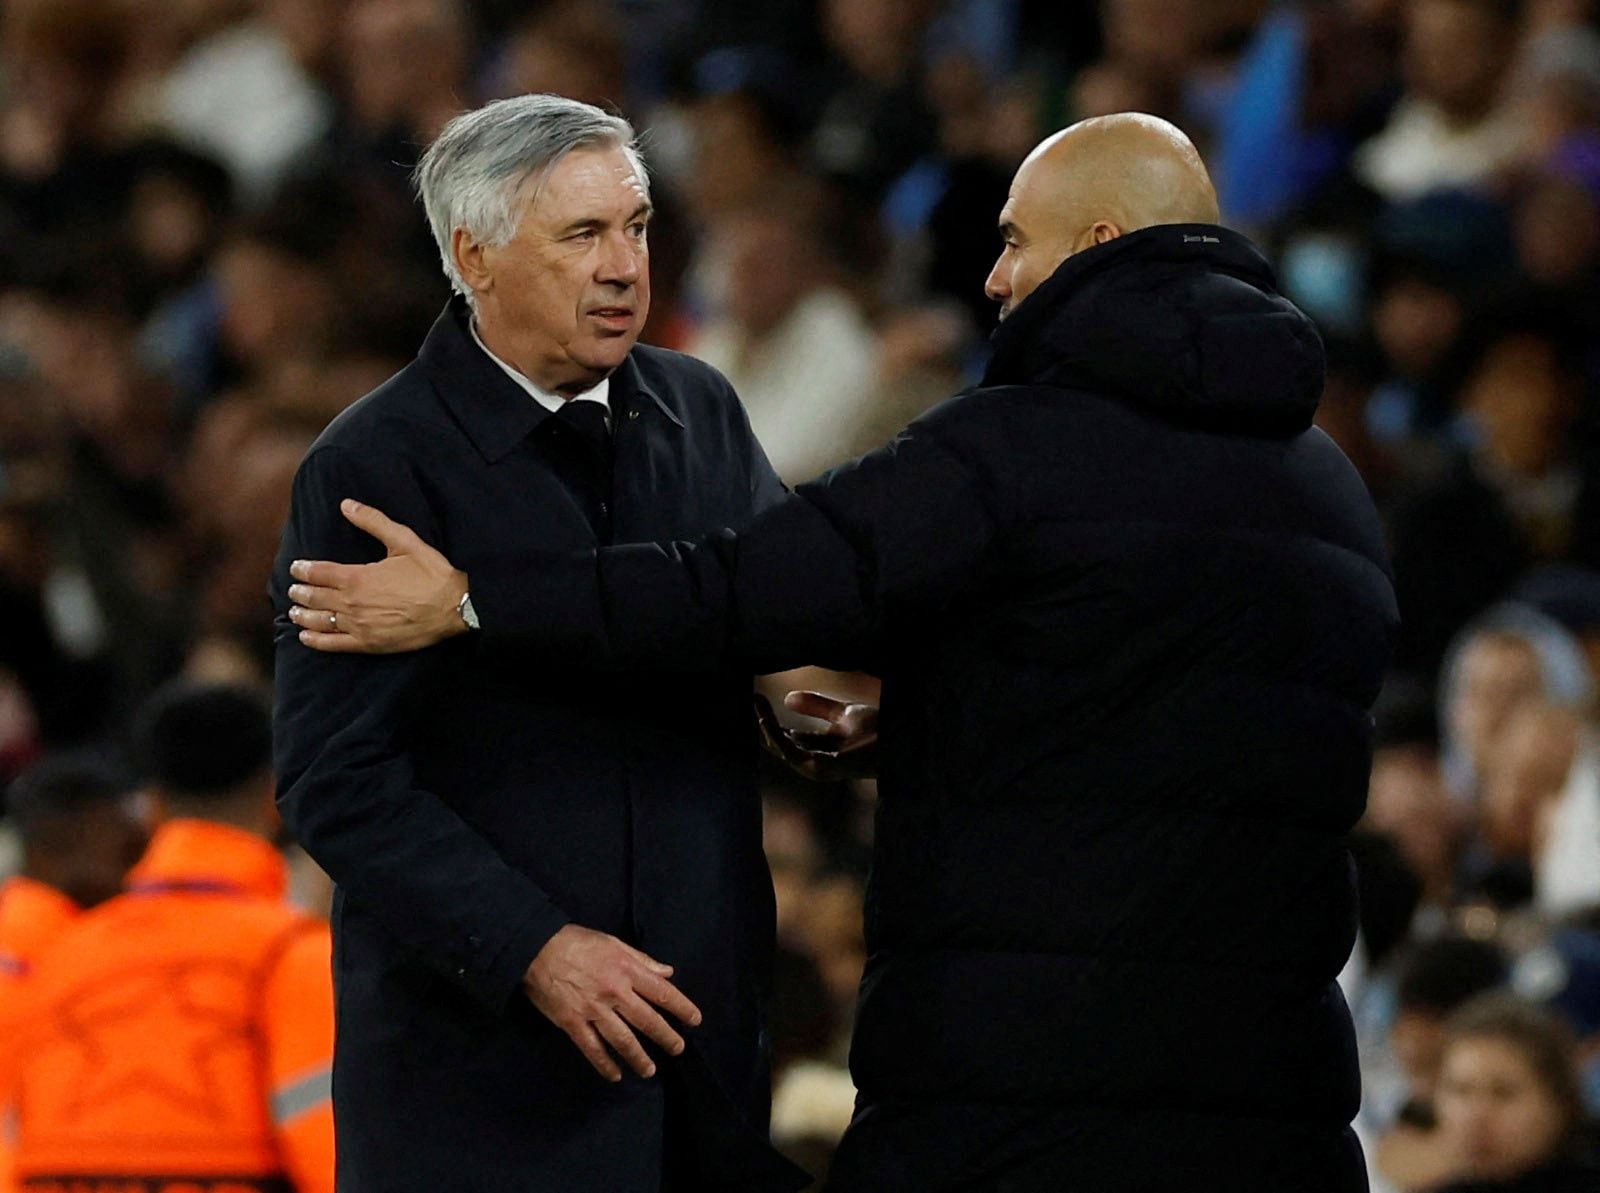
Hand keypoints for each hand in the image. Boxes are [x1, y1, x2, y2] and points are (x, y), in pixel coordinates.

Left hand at [288, 499, 468, 653]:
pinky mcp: (368, 644)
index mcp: (357, 576)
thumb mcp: (404, 541)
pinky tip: (305, 636)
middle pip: (315, 597)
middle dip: (300, 592)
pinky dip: (315, 640)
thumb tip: (346, 504)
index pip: (318, 572)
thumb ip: (373, 521)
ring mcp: (358, 626)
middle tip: (293, 590)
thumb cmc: (431, 573)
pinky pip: (333, 644)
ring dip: (302, 614)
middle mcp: (351, 602)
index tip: (296, 568)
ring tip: (294, 611)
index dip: (303, 569)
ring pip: (319, 620)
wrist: (454, 607)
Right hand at [523, 924, 702, 1082]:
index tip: (695, 1020)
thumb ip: (642, 960)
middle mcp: (615, 992)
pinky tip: (616, 1075)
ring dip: (639, 1058)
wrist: (536, 949)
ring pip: (623, 1041)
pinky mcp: (572, 1023)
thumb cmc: (577, 942)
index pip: (663, 993)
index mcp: (627, 970)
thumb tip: (668, 972)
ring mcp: (593, 1010)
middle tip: (678, 1049)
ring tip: (650, 1070)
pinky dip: (605, 1064)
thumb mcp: (614, 943)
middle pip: (648, 1021)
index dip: (682, 1008)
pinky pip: (593, 1049)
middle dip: (666, 1038)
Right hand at [754, 691, 879, 780]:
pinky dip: (776, 736)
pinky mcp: (822, 767)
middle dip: (760, 724)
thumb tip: (786, 698)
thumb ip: (816, 707)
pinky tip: (766, 720)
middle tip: (746, 699)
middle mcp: (814, 762)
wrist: (900, 738)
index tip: (754, 698)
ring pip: (780, 749)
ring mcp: (817, 768)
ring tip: (754, 706)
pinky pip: (791, 752)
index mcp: (818, 750)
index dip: (767, 718)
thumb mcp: (843, 714)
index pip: (784, 737)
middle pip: (778, 745)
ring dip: (765, 728)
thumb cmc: (879, 731)